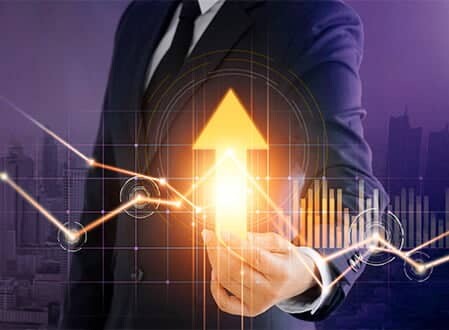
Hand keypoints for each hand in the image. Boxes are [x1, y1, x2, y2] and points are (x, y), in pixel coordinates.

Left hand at [202, 229, 318, 316]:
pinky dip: (215, 287)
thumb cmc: (287, 258)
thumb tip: (241, 237)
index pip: (255, 257)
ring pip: (227, 281)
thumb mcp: (283, 244)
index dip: (236, 244)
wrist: (298, 282)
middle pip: (236, 270)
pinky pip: (224, 302)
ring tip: (214, 248)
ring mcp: (259, 303)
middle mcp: (270, 291)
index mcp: (281, 272)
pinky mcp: (250, 310)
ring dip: (215, 262)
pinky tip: (215, 271)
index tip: (221, 231)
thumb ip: (262, 239)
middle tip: (207, 235)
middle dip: (217, 250)